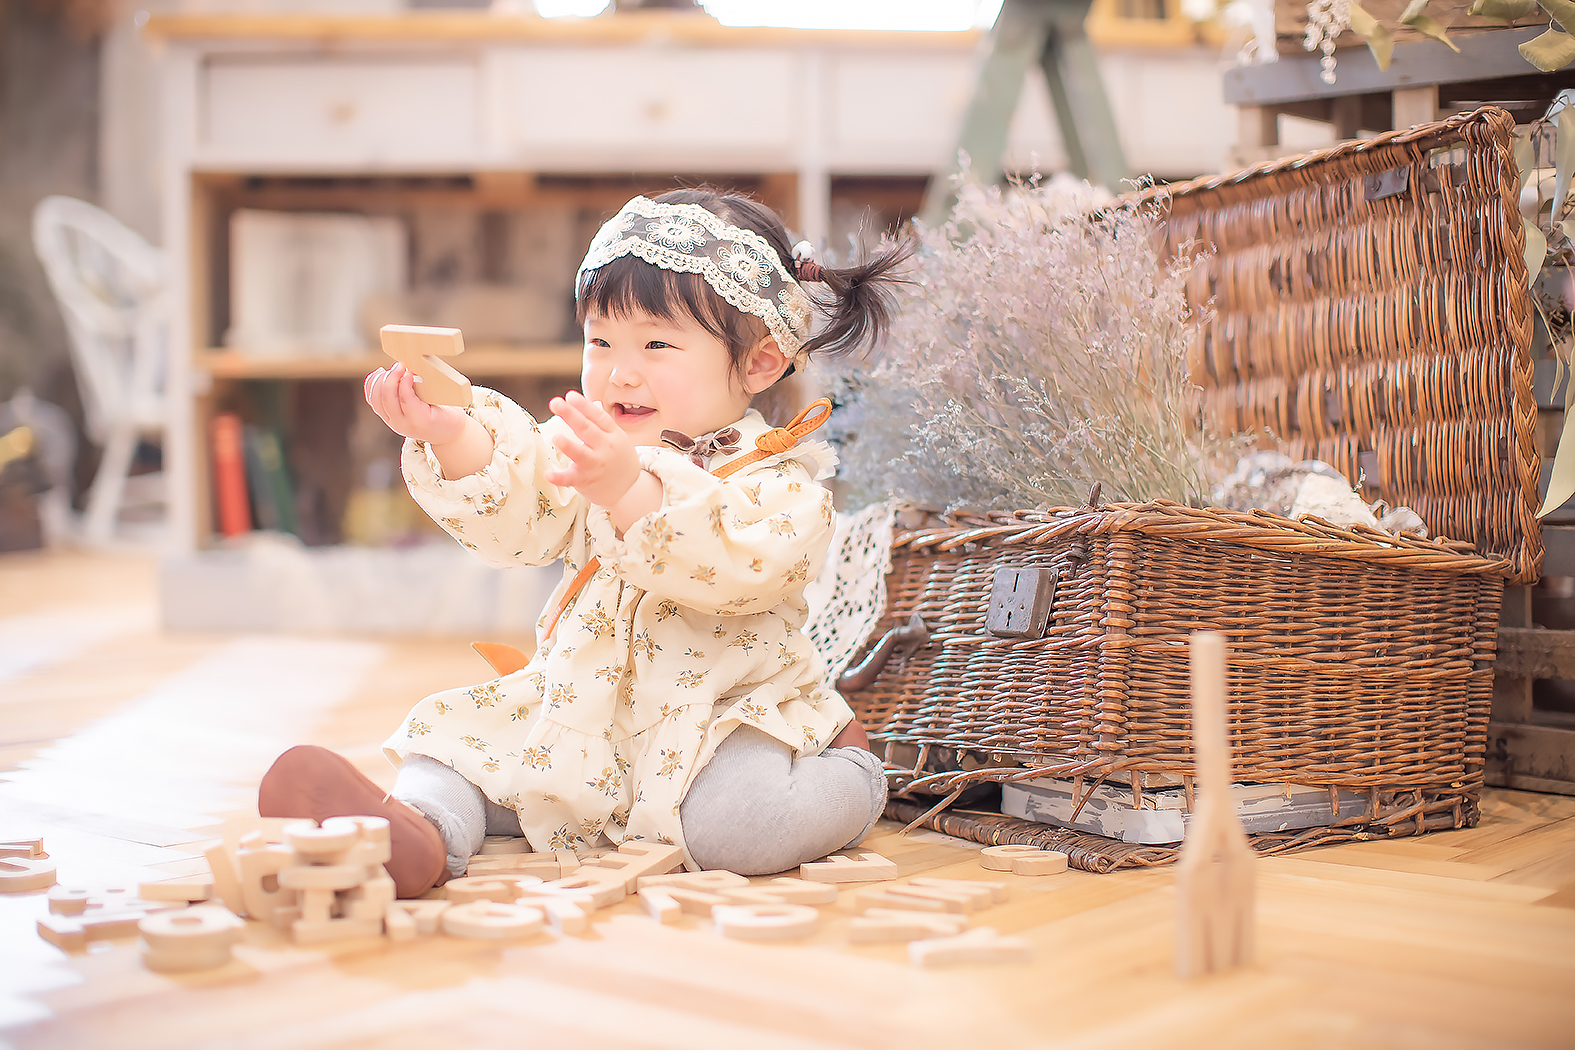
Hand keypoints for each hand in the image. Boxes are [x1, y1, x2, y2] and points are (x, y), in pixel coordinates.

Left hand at [365, 364, 493, 478]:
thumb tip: (414, 370)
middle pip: (387, 399)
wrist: (444, 434)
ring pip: (376, 399)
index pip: (405, 400)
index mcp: (419, 422)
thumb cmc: (448, 416)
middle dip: (391, 378)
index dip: (404, 382)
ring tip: (393, 369)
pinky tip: (380, 373)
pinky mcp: (386, 416)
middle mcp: (401, 424)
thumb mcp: (447, 405)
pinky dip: (373, 384)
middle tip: (401, 365)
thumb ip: (432, 390)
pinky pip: (373, 400)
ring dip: (381, 380)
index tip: (409, 370)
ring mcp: (392, 421)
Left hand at [545, 391, 641, 508]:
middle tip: (555, 403)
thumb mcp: (616, 438)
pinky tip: (548, 474)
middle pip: (587, 429)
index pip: (598, 416)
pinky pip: (571, 479)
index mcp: (612, 434)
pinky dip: (559, 478)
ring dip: (569, 446)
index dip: (584, 406)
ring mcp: (595, 465)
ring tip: (556, 437)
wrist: (630, 489)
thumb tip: (590, 402)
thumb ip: (601, 422)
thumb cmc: (619, 459)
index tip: (570, 396)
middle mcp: (605, 448)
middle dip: (571, 415)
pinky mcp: (585, 481)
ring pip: (581, 454)